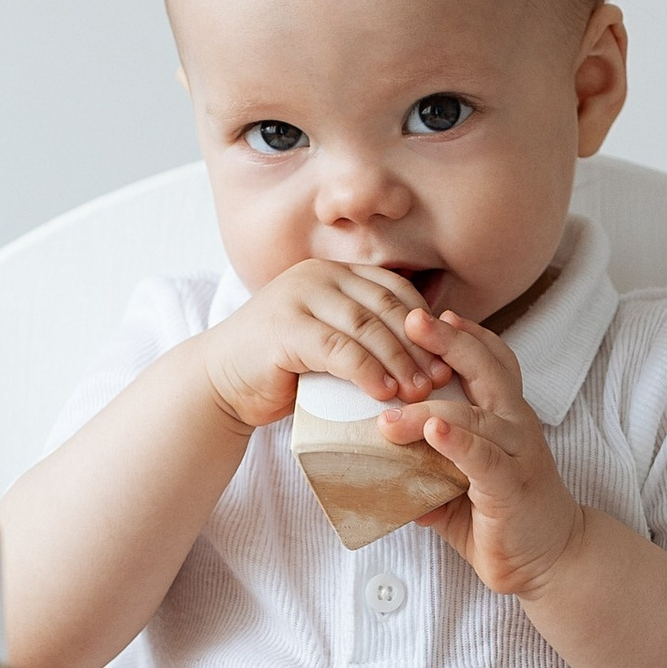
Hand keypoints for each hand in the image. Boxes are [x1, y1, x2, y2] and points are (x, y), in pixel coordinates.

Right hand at [200, 259, 454, 436]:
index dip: (424, 323)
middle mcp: (318, 275)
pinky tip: (384, 394)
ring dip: (399, 361)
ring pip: (366, 326)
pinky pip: (338, 349)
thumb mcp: (329, 343)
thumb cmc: (281, 370)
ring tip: (419, 392)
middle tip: (440, 380)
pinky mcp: (284, 328)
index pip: (394, 289)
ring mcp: (299, 297)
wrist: (219, 384)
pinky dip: (367, 371)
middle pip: (386, 306)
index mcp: (333, 273)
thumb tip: (429, 361)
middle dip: (418, 345)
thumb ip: (364, 338)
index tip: (447, 357)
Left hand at [380, 305, 583, 599]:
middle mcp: (517, 424)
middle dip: (448, 342)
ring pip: (475, 415)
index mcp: (506, 415)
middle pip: (487, 368)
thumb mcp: (460, 483)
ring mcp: (518, 454)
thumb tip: (373, 464)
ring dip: (427, 408)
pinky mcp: (512, 487)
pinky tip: (432, 430)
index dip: (464, 334)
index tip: (428, 313)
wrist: (553, 559)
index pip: (491, 359)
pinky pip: (484, 458)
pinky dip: (457, 441)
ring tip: (388, 412)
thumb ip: (425, 468)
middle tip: (410, 320)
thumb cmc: (505, 516)